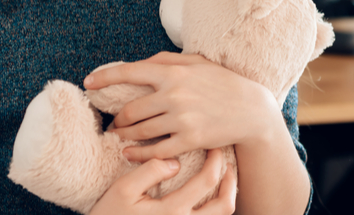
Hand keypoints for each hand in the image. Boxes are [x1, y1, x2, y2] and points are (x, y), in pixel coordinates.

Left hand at [84, 52, 281, 161]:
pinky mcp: (189, 139)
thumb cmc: (223, 82)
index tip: (88, 82)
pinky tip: (130, 153)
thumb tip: (141, 62)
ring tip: (120, 137)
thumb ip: (167, 59)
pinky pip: (155, 150)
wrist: (252, 110)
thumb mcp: (197, 62)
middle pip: (130, 109)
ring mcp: (181, 118)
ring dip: (124, 136)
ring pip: (139, 131)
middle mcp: (174, 93)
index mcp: (174, 71)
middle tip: (113, 123)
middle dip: (117, 118)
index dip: (104, 77)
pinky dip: (138, 154)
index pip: (130, 72)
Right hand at [88, 148, 236, 214]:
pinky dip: (215, 209)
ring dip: (227, 196)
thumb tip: (175, 162)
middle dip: (230, 180)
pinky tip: (210, 198)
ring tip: (223, 179)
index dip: (216, 160)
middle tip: (226, 163)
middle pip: (225, 205)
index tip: (214, 146)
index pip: (207, 180)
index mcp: (172, 212)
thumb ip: (150, 171)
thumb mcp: (123, 189)